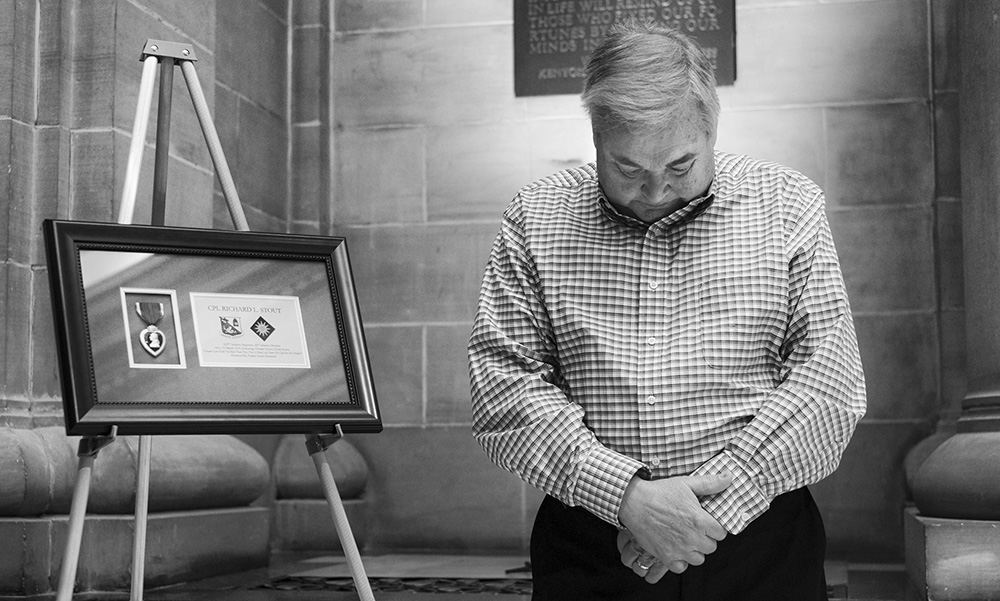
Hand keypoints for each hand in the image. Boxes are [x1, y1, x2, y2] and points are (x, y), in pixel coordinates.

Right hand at [616, 473, 731, 581]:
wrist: (633, 502)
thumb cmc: (660, 492)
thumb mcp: (686, 483)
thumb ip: (710, 483)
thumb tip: (729, 477)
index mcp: (700, 521)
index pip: (721, 533)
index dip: (715, 527)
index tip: (706, 523)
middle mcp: (692, 538)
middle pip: (711, 547)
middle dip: (705, 538)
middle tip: (695, 529)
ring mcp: (679, 549)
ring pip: (698, 559)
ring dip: (694, 550)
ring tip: (685, 539)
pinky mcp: (666, 556)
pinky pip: (681, 567)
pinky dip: (680, 560)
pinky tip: (675, 548)